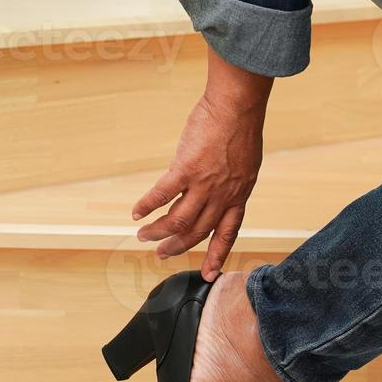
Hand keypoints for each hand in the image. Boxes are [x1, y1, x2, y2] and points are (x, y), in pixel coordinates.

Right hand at [132, 50, 273, 279]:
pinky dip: (147, 205)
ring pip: (178, 220)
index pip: (228, 233)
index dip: (217, 255)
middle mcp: (222, 196)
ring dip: (158, 231)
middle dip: (178, 246)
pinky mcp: (186, 168)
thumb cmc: (241, 128)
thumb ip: (230, 182)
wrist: (237, 107)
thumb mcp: (245, 164)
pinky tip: (136, 212)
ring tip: (143, 235)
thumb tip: (216, 188)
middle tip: (161, 254)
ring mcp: (204, 184)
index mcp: (239, 195)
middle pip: (198, 232)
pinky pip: (162, 194)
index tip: (210, 274)